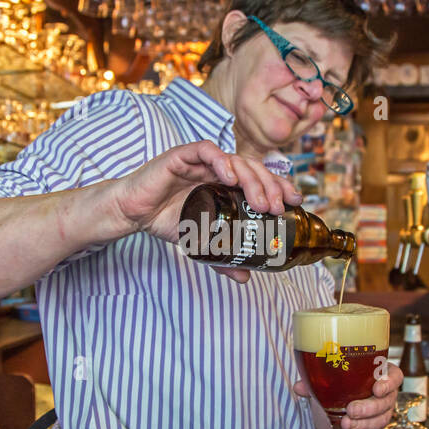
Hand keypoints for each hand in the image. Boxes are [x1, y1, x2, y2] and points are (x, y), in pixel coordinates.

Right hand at [108, 140, 301, 282]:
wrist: (133, 214)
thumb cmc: (165, 219)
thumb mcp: (199, 241)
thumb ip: (221, 256)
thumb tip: (244, 277)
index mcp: (226, 184)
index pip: (260, 179)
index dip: (280, 186)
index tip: (295, 201)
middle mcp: (218, 169)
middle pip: (253, 169)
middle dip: (270, 185)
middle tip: (277, 207)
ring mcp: (201, 161)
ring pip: (235, 160)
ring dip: (252, 177)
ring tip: (260, 199)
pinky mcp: (182, 156)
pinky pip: (206, 151)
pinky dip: (221, 161)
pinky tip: (231, 176)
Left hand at [292, 363, 402, 428]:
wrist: (341, 394)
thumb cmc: (343, 379)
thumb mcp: (332, 375)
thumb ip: (318, 379)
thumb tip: (300, 387)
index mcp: (381, 374)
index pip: (394, 377)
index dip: (388, 383)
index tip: (377, 388)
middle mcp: (385, 394)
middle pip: (386, 402)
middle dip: (368, 408)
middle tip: (351, 410)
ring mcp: (382, 411)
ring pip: (380, 420)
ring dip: (363, 425)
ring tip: (346, 425)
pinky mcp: (374, 427)